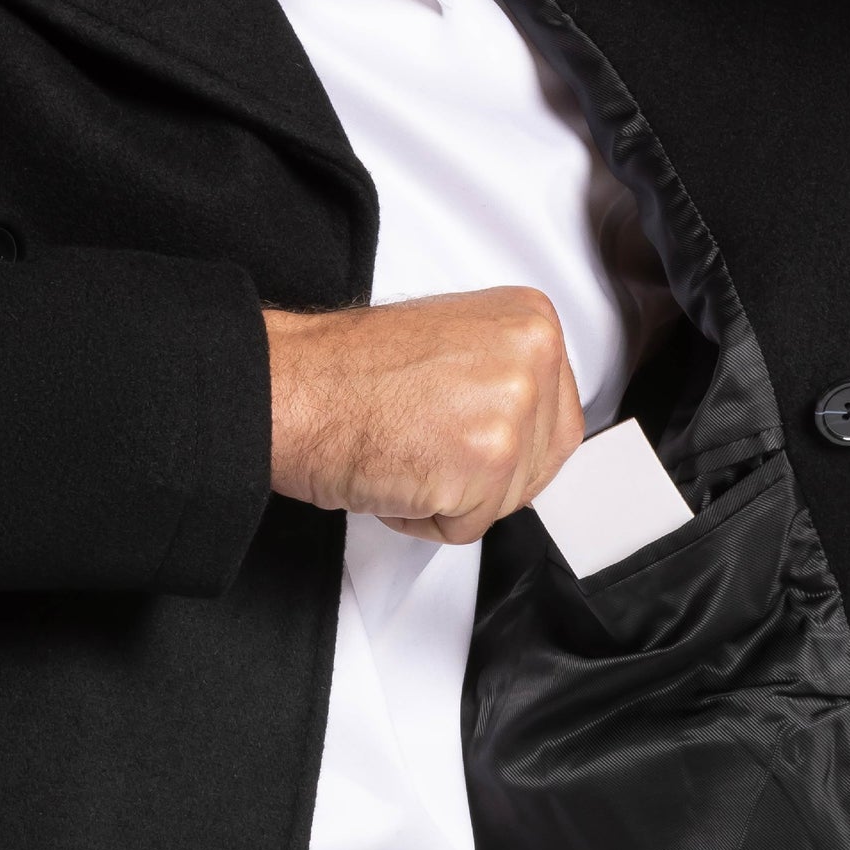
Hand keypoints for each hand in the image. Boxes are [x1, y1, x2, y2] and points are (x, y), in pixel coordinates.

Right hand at [265, 287, 583, 543]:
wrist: (292, 388)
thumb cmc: (349, 373)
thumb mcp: (457, 345)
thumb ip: (507, 377)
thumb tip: (535, 426)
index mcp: (531, 322)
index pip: (557, 421)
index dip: (505, 448)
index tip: (459, 431)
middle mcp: (534, 356)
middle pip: (538, 465)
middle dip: (481, 475)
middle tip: (423, 438)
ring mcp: (514, 408)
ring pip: (507, 500)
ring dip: (453, 495)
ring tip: (408, 448)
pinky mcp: (486, 460)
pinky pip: (469, 527)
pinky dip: (426, 519)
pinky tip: (397, 472)